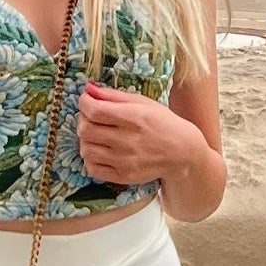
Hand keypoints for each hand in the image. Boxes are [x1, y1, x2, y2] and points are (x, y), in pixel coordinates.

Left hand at [77, 81, 201, 186]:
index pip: (94, 111)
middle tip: (91, 118)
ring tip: (96, 135)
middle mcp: (129, 141)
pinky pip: (92, 169)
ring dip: (86, 140)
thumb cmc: (162, 122)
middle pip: (86, 130)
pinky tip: (100, 151)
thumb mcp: (142, 102)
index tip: (87, 101)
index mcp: (134, 117)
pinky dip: (90, 159)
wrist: (182, 152)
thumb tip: (88, 88)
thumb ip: (113, 95)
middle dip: (83, 120)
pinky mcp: (123, 176)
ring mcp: (125, 161)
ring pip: (86, 150)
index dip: (84, 103)